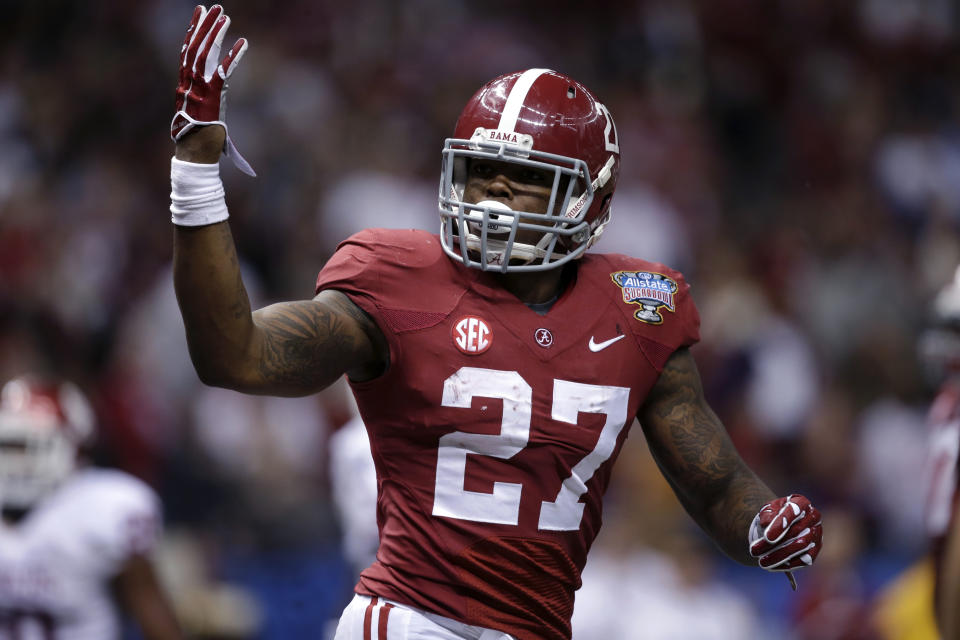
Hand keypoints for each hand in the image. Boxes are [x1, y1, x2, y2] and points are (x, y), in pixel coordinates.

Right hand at [171, 4, 253, 174]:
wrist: (195, 155)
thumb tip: (214, 105)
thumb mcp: (201, 120)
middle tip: (214, 8)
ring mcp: (198, 89)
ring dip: (215, 34)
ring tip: (225, 16)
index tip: (199, 15)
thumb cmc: (198, 143)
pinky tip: (243, 42)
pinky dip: (233, 56)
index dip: (193, 32)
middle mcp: (188, 85)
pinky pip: (222, 72)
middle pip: (194, 48)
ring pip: (204, 54)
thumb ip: (207, 108)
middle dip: (204, 26)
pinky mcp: (211, 97)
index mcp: (184, 87)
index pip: (186, 53)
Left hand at [748, 494, 821, 571]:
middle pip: (796, 531)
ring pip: (800, 546)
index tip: (767, 538)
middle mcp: (813, 517)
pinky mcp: (815, 549)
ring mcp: (816, 533)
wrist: (781, 525)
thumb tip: (766, 524)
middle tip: (755, 551)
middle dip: (774, 544)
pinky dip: (789, 564)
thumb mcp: (767, 510)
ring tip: (761, 562)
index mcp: (800, 502)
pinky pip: (805, 560)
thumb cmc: (774, 515)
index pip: (793, 510)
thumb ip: (767, 514)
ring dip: (780, 556)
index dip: (780, 524)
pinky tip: (773, 567)